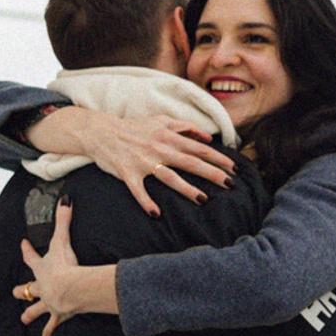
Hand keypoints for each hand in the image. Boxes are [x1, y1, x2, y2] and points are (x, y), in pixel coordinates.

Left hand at [17, 204, 118, 335]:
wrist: (68, 289)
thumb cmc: (65, 265)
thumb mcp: (63, 239)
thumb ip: (64, 219)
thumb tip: (66, 198)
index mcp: (42, 268)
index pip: (31, 256)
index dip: (27, 249)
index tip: (22, 244)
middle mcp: (42, 287)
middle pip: (29, 288)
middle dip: (22, 289)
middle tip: (15, 291)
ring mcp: (48, 302)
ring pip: (36, 309)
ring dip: (30, 314)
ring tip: (24, 320)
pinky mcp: (57, 315)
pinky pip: (51, 328)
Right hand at [24, 105, 233, 216]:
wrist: (101, 132)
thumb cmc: (133, 127)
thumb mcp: (160, 120)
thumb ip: (184, 127)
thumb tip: (207, 136)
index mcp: (168, 136)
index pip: (199, 147)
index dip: (218, 157)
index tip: (234, 167)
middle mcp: (159, 148)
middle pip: (191, 162)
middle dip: (212, 173)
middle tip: (230, 184)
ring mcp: (143, 162)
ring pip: (169, 177)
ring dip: (187, 189)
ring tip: (203, 199)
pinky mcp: (128, 174)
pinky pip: (139, 191)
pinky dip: (146, 202)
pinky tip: (156, 214)